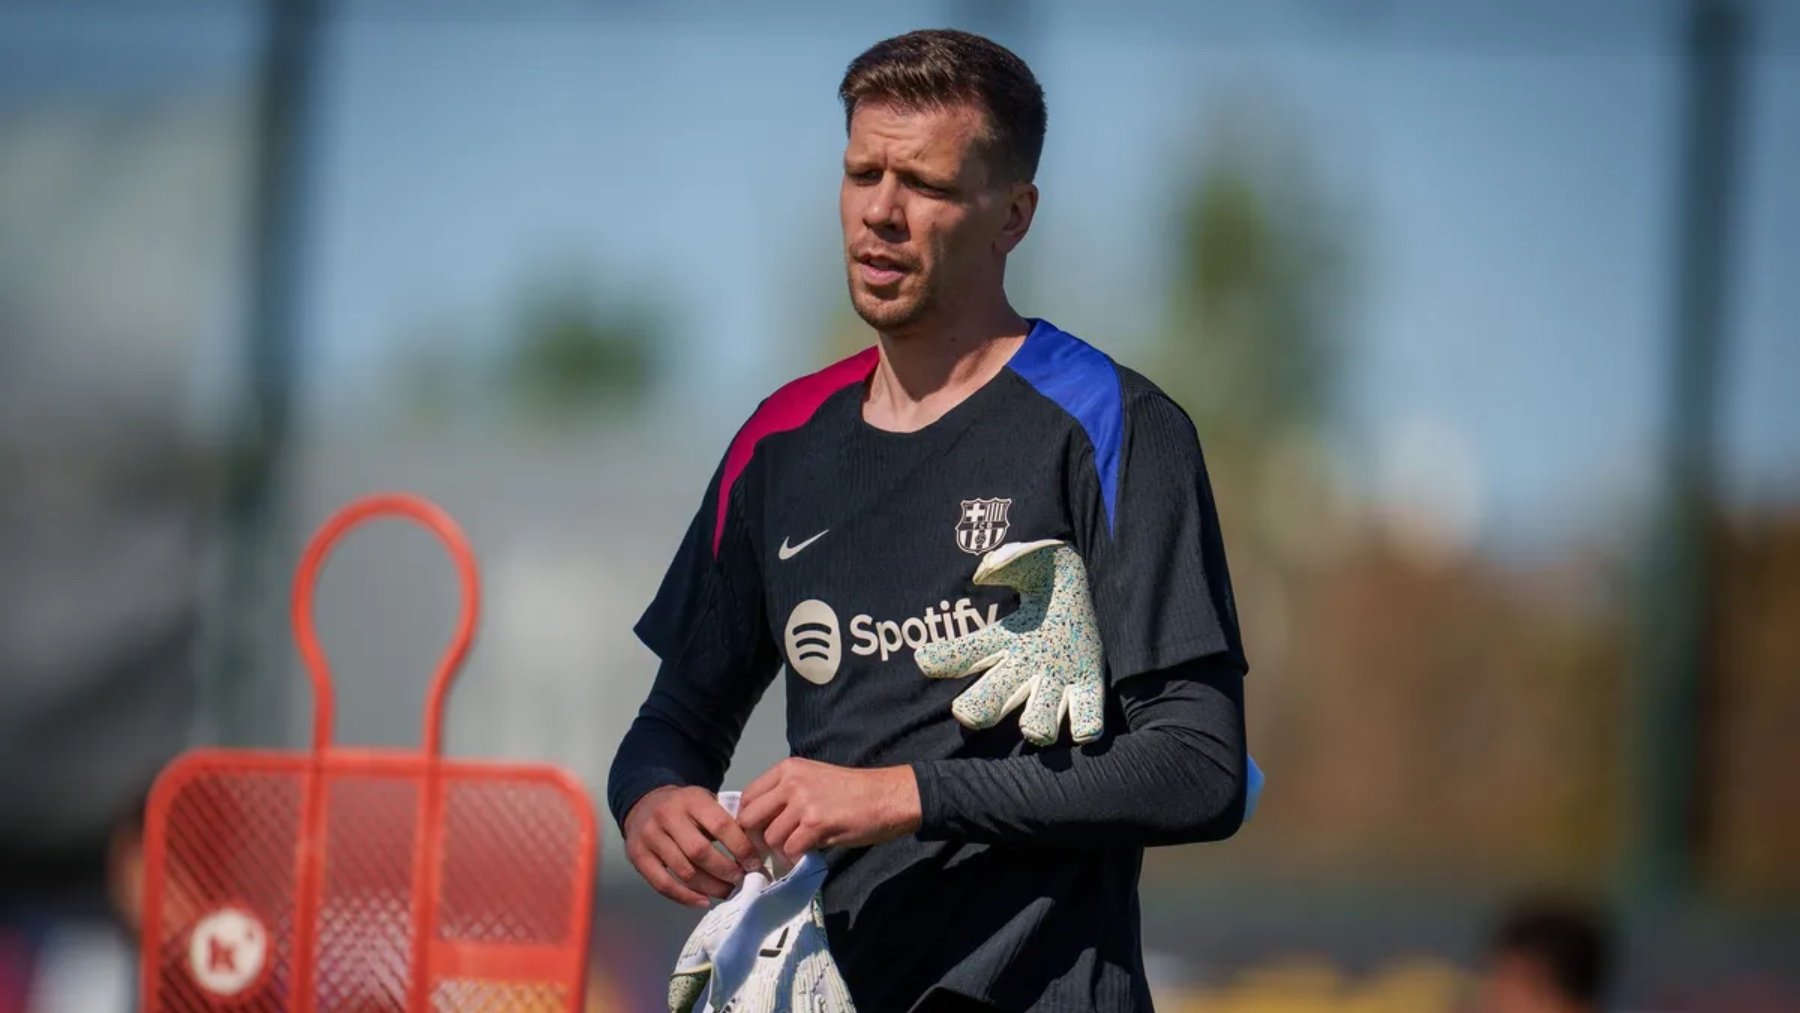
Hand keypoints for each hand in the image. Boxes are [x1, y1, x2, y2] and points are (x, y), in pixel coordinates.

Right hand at [623, 785, 762, 908]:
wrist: (645, 803)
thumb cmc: (686, 807)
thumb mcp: (706, 801)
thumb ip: (727, 819)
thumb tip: (756, 850)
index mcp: (691, 800)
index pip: (720, 825)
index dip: (740, 847)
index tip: (754, 863)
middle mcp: (668, 817)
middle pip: (700, 852)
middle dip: (725, 870)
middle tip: (741, 880)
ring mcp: (650, 837)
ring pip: (683, 871)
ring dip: (710, 887)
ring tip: (727, 891)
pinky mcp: (637, 857)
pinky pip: (663, 884)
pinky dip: (685, 897)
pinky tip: (703, 901)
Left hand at [737, 758, 920, 867]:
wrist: (886, 796)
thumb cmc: (853, 790)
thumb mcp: (813, 778)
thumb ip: (786, 793)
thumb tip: (761, 820)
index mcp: (787, 768)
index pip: (747, 796)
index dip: (749, 819)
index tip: (760, 831)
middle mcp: (790, 783)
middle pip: (750, 818)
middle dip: (757, 838)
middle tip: (771, 847)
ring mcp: (803, 803)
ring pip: (770, 838)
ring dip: (781, 849)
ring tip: (799, 847)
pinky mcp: (816, 825)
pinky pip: (790, 849)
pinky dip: (797, 857)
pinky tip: (810, 851)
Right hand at [915, 538, 1106, 745]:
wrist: (1087, 592)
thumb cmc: (1050, 577)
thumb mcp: (1034, 558)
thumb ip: (1010, 559)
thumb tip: (986, 572)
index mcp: (1004, 640)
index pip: (962, 653)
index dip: (941, 659)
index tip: (925, 661)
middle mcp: (1023, 669)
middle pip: (987, 701)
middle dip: (976, 710)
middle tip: (966, 712)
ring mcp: (1055, 683)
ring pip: (1036, 721)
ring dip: (1035, 724)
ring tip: (1033, 725)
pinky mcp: (1089, 689)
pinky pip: (1086, 719)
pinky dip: (1085, 728)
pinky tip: (1084, 729)